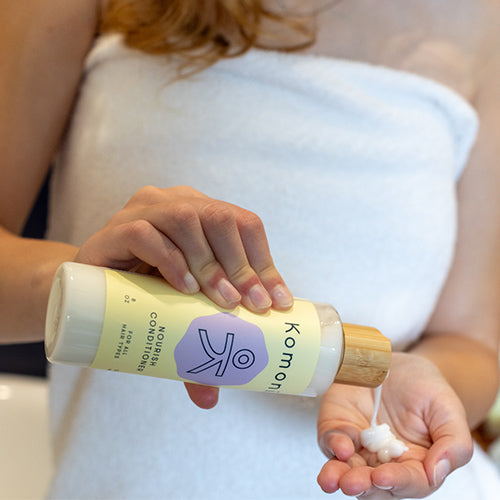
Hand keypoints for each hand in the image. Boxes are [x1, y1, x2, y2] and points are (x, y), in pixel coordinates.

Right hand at [74, 185, 293, 407]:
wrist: (87, 288)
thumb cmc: (143, 294)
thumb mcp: (178, 310)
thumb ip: (195, 342)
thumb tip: (210, 398)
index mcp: (201, 213)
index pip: (244, 224)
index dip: (263, 261)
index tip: (276, 303)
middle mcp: (175, 203)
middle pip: (219, 217)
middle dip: (240, 265)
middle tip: (248, 306)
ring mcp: (142, 211)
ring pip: (187, 219)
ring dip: (208, 262)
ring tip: (220, 301)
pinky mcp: (113, 230)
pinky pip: (145, 234)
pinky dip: (170, 260)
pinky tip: (183, 287)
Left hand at [317, 353, 472, 497]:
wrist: (399, 362)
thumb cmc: (427, 389)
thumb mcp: (449, 410)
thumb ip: (454, 444)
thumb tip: (437, 473)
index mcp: (416, 464)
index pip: (409, 482)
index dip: (397, 482)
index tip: (383, 477)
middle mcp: (384, 461)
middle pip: (372, 484)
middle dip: (362, 485)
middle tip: (353, 483)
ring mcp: (359, 445)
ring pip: (345, 469)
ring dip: (338, 475)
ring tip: (332, 478)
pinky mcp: (338, 426)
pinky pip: (330, 440)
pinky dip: (331, 444)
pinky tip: (338, 444)